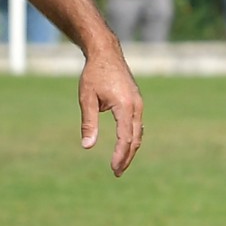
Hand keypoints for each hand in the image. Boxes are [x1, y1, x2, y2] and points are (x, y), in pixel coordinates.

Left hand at [77, 46, 144, 175]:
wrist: (106, 53)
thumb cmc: (94, 74)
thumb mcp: (87, 98)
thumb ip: (89, 123)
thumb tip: (88, 146)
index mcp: (125, 106)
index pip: (125, 138)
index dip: (120, 156)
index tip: (113, 169)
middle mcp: (136, 106)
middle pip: (135, 139)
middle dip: (126, 157)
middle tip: (117, 173)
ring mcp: (138, 104)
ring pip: (138, 133)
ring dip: (130, 149)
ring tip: (120, 164)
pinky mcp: (136, 102)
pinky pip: (137, 125)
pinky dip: (132, 138)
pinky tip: (125, 146)